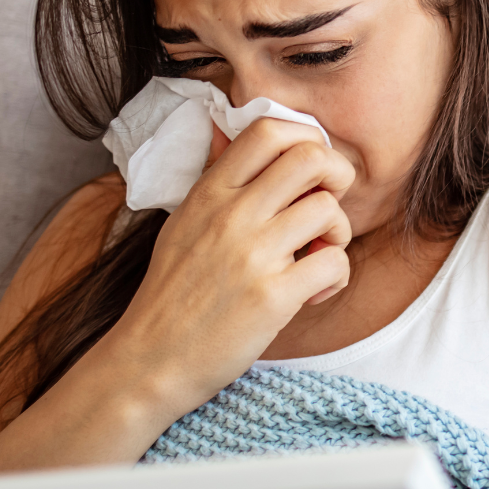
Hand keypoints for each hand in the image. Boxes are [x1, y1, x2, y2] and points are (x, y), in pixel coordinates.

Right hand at [109, 116, 353, 412]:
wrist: (150, 359)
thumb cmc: (172, 293)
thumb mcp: (183, 222)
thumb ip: (213, 178)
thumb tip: (224, 129)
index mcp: (210, 192)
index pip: (268, 129)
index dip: (305, 138)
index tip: (308, 170)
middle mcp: (231, 215)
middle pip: (311, 157)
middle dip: (338, 175)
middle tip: (327, 205)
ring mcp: (252, 255)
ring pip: (329, 210)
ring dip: (339, 231)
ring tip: (319, 254)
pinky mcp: (272, 297)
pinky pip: (334, 263)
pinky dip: (336, 276)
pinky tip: (314, 291)